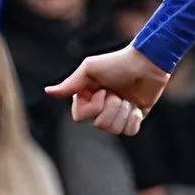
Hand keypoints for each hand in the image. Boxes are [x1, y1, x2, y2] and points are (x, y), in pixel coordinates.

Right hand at [48, 48, 171, 136]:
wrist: (147, 63)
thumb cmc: (117, 62)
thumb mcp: (90, 69)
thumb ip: (71, 84)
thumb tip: (47, 92)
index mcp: (87, 97)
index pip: (80, 117)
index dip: (93, 107)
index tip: (103, 90)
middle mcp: (100, 108)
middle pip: (99, 125)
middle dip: (112, 108)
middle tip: (118, 93)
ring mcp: (117, 114)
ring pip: (115, 130)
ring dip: (124, 112)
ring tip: (129, 99)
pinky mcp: (134, 118)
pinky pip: (130, 131)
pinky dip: (134, 119)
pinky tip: (138, 107)